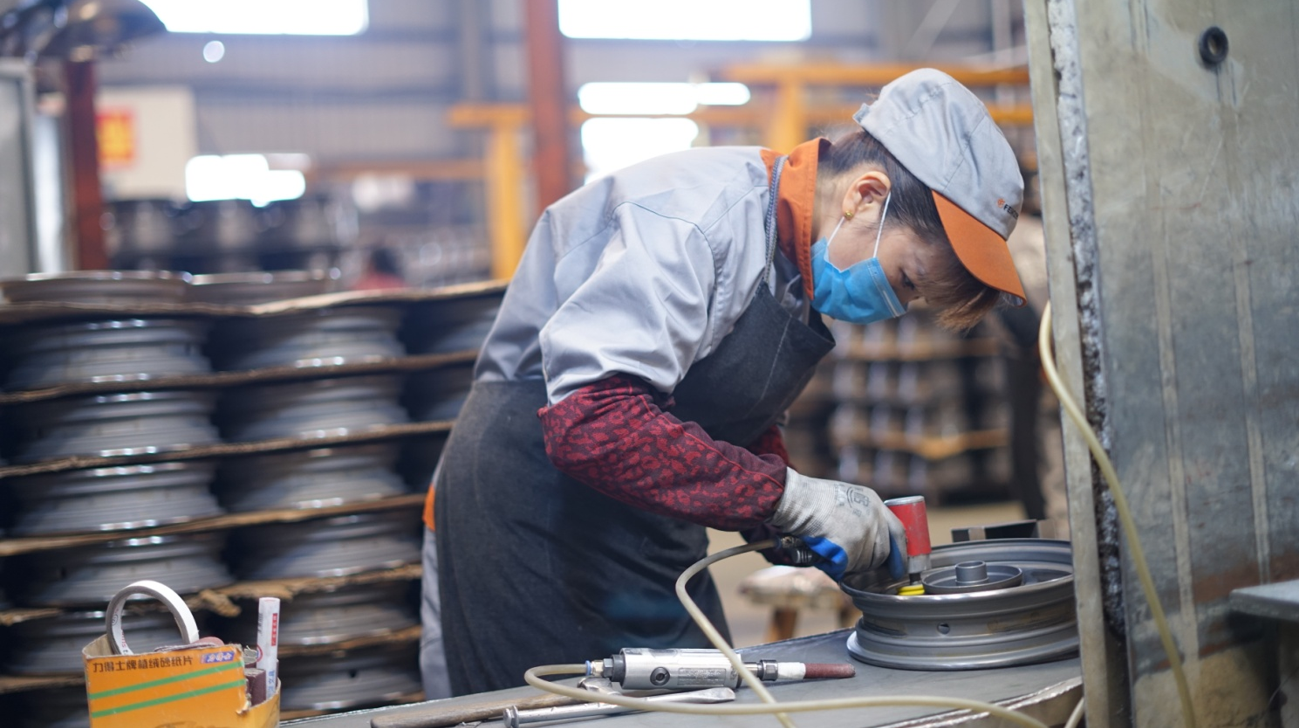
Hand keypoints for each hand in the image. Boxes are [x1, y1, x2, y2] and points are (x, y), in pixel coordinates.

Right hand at [767, 469, 906, 580]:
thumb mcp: (848, 497)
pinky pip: (848, 568)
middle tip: (852, 560)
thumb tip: (868, 540)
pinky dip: (837, 566)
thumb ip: (863, 515)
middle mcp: (874, 519)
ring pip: (864, 564)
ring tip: (832, 549)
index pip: (898, 532)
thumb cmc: (813, 498)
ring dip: (850, 563)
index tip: (899, 567)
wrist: (797, 500)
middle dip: (870, 562)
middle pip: (882, 553)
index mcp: (875, 503)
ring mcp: (864, 535)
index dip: (900, 553)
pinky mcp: (850, 549)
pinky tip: (826, 553)